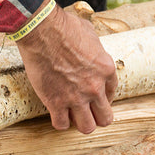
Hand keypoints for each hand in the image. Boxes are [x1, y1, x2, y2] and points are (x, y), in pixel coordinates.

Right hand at [16, 0, 117, 133]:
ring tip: (71, 115)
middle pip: (105, 118)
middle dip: (96, 116)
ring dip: (80, 122)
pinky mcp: (55, 102)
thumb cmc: (64, 27)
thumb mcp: (90, 34)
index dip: (102, 97)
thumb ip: (94, 48)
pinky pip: (61, 125)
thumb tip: (89, 49)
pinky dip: (59, 122)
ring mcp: (76, 97)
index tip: (93, 95)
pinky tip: (55, 113)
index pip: (111, 94)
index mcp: (106, 69)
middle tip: (86, 111)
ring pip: (86, 127)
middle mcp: (95, 87)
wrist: (42, 30)